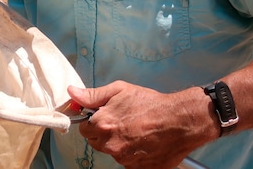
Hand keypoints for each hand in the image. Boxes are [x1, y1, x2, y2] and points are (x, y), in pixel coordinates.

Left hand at [68, 81, 215, 168]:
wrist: (180, 121)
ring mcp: (124, 159)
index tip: (104, 116)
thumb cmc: (151, 104)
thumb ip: (93, 95)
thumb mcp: (119, 90)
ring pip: (112, 152)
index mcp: (102, 124)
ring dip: (119, 143)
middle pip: (96, 142)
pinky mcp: (138, 168)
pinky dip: (132, 153)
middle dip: (104, 133)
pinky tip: (143, 141)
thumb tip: (72, 93)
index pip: (84, 128)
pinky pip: (127, 161)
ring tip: (136, 130)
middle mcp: (111, 145)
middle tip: (122, 122)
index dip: (94, 121)